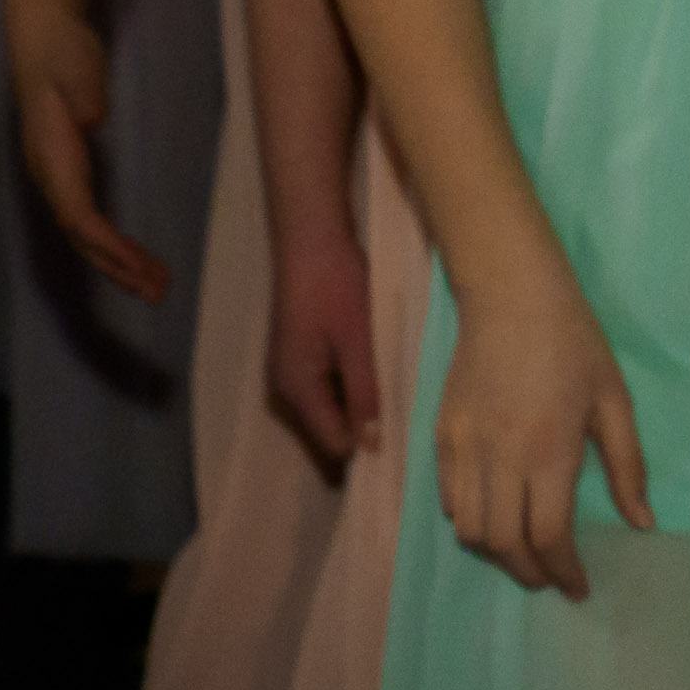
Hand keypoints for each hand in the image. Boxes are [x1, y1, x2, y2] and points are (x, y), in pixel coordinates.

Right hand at [6, 0, 171, 299]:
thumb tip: (93, 117)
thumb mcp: (75, 63)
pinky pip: (93, 221)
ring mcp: (61, 177)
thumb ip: (83, 88)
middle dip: (116, 266)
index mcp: (51, 156)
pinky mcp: (74, 174)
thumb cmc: (61, 51)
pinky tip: (140, 260)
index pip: (74, 211)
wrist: (42, 38)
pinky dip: (116, 244)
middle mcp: (52, 175)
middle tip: (158, 291)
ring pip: (87, 234)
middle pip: (82, 235)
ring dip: (119, 264)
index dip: (101, 240)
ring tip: (159, 288)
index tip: (131, 261)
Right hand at [268, 218, 384, 464]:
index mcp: (297, 389)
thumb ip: (364, 394)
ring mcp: (288, 371)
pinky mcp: (297, 354)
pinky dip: (348, 385)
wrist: (311, 241)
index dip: (365, 448)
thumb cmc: (337, 288)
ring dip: (357, 405)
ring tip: (395, 399)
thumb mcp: (358, 343)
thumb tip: (370, 446)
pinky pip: (325, 385)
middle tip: (405, 423)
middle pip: (327, 428)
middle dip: (362, 429)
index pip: (331, 442)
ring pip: (328, 406)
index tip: (401, 445)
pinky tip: (374, 373)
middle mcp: (285, 388)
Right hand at [438, 259, 648, 596]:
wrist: (512, 296)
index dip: (564, 572)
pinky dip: (470, 522)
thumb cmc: (574, 343)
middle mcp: (501, 459)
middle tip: (552, 577)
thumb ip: (627, 466)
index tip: (579, 588)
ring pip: (469, 532)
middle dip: (531, 574)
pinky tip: (495, 514)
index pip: (549, 536)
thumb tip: (643, 524)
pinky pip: (449, 502)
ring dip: (497, 553)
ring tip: (524, 552)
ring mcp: (464, 449)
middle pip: (504, 545)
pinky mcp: (442, 438)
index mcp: (549, 451)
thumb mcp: (614, 399)